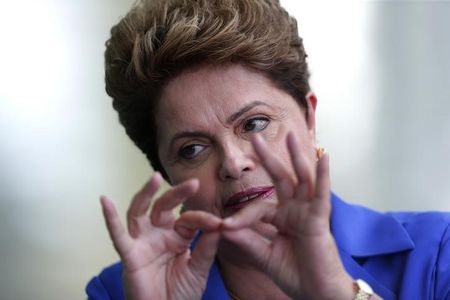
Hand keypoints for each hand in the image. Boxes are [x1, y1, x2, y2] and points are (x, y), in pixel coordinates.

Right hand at [100, 173, 220, 299]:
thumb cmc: (181, 294)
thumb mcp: (199, 269)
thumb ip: (207, 248)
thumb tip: (220, 225)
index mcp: (177, 237)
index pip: (188, 219)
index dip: (203, 219)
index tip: (219, 223)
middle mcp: (159, 234)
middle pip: (164, 207)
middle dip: (176, 194)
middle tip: (192, 183)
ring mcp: (143, 243)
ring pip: (140, 212)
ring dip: (145, 194)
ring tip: (154, 178)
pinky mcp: (129, 255)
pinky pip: (118, 236)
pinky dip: (110, 218)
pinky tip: (105, 201)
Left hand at [221, 132, 353, 299]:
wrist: (315, 294)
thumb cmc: (294, 274)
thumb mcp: (264, 255)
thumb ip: (247, 239)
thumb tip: (223, 225)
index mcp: (281, 218)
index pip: (259, 207)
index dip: (241, 216)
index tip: (223, 226)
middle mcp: (295, 210)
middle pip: (281, 178)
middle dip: (269, 157)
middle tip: (254, 136)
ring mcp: (308, 212)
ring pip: (302, 179)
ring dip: (297, 157)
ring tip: (292, 135)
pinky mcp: (320, 220)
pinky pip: (321, 195)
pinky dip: (323, 176)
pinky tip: (323, 157)